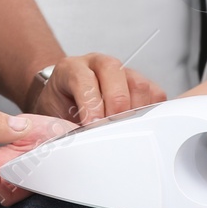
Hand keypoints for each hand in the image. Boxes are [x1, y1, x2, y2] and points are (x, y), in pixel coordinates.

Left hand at [27, 52, 166, 123]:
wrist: (63, 97)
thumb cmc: (59, 105)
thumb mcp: (52, 114)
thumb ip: (62, 124)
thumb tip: (76, 143)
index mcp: (72, 68)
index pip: (83, 79)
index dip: (90, 104)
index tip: (92, 125)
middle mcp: (98, 64)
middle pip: (114, 71)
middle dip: (115, 104)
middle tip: (112, 128)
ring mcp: (121, 71)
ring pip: (137, 82)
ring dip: (135, 110)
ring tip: (126, 130)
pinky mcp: (139, 83)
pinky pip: (154, 93)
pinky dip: (151, 111)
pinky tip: (141, 126)